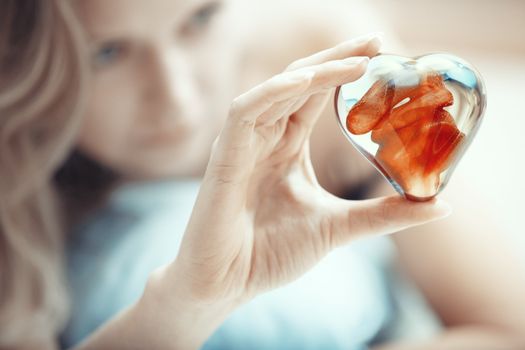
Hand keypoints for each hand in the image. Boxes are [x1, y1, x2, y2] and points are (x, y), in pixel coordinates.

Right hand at [152, 33, 450, 344]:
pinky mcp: (223, 160)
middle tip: (375, 41)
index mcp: (286, 148)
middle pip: (297, 83)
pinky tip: (303, 82)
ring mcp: (242, 146)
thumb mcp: (339, 228)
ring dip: (313, 71)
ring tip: (356, 60)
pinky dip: (271, 94)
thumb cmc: (271, 254)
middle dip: (334, 58)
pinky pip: (243, 114)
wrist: (228, 286)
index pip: (314, 97)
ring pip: (274, 90)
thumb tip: (442, 205)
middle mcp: (264, 139)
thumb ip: (384, 214)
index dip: (343, 71)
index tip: (381, 53)